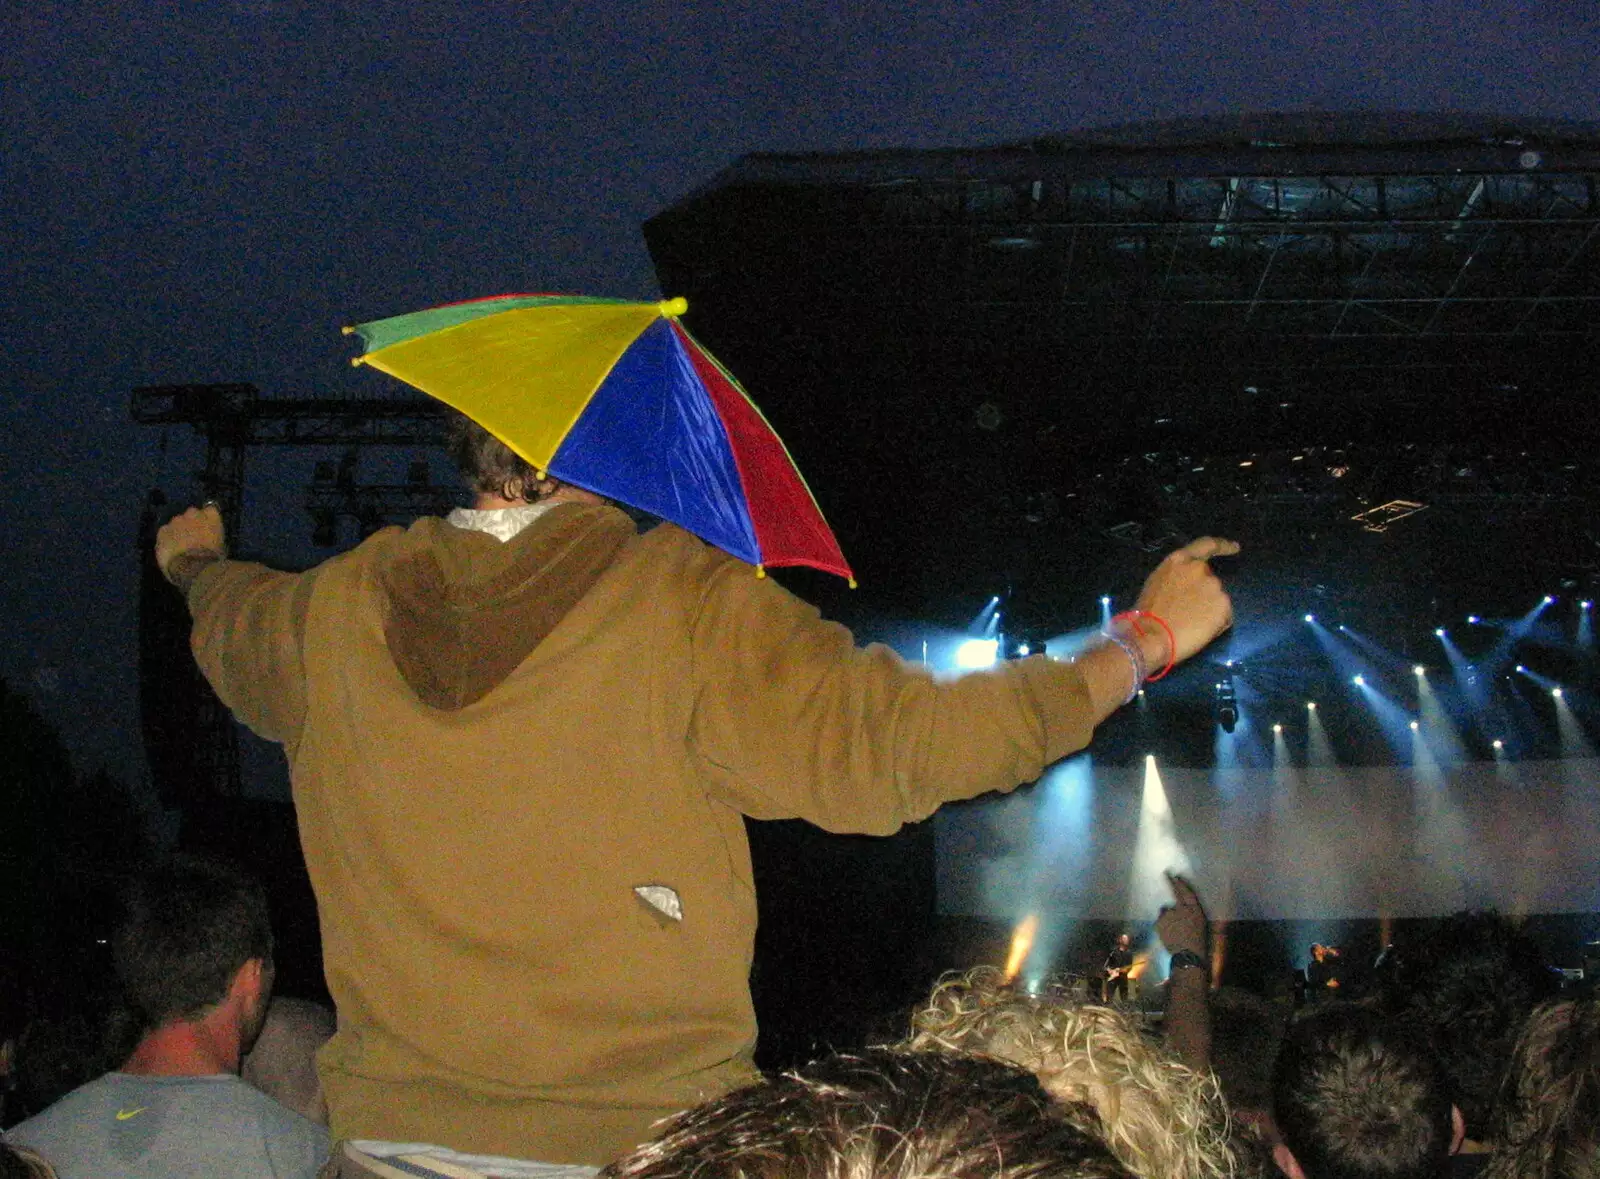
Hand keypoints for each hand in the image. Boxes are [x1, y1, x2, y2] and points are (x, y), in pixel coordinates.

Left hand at [155, 503, 225, 580]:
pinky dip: (167, 537)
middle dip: (193, 522)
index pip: (211, 509)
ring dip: (179, 529)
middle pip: (192, 513)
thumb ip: (214, 537)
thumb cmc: (213, 559)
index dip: (208, 519)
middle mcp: (193, 513)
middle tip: (194, 536)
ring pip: (177, 522)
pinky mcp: (162, 531)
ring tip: (180, 544)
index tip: (209, 527)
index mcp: (211, 516)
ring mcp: (176, 521)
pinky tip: (170, 548)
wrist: (191, 567)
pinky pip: (165, 531)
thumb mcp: (222, 547)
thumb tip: (211, 539)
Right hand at [1133, 536, 1238, 667]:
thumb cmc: (1146, 614)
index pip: (1206, 545)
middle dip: (1204, 593)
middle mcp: (1199, 569)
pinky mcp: (1224, 605)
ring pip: (1217, 599)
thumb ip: (1176, 578)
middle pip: (1209, 579)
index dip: (1223, 546)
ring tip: (1191, 626)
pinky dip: (1216, 624)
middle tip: (1190, 613)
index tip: (1235, 548)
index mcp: (1178, 561)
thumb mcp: (1157, 584)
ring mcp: (1214, 586)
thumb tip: (1187, 587)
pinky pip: (1223, 615)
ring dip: (1209, 609)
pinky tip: (1200, 632)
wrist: (1152, 636)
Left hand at [1155, 872, 1207, 957]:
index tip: (1174, 875)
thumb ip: (1191, 913)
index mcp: (1195, 910)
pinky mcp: (1159, 922)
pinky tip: (1169, 934)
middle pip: (1175, 893)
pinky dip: (1163, 925)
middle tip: (1166, 873)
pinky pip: (1160, 921)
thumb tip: (1181, 906)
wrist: (1187, 956)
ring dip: (1168, 916)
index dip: (1180, 883)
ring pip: (1166, 911)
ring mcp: (1168, 915)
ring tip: (1174, 929)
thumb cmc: (1198, 943)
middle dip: (1170, 882)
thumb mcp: (1201, 925)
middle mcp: (1181, 909)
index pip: (1187, 892)